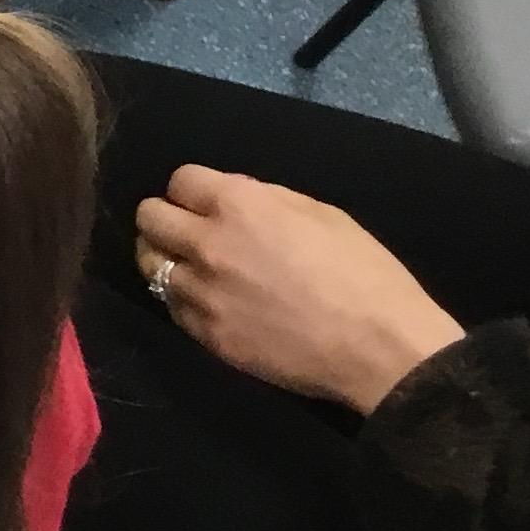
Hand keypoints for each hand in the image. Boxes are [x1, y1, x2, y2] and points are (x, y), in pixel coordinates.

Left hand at [135, 166, 464, 414]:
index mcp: (237, 206)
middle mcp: (207, 244)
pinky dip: (182, 299)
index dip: (194, 190)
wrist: (380, 349)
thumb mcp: (321, 214)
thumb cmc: (364, 274)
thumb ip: (266, 199)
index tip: (206, 203)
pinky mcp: (206, 335)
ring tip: (191, 266)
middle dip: (167, 218)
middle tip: (188, 231)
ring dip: (166, 258)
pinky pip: (172, 307)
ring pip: (149, 264)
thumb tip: (233, 195)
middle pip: (149, 218)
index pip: (179, 181)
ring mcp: (202, 293)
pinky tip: (209, 301)